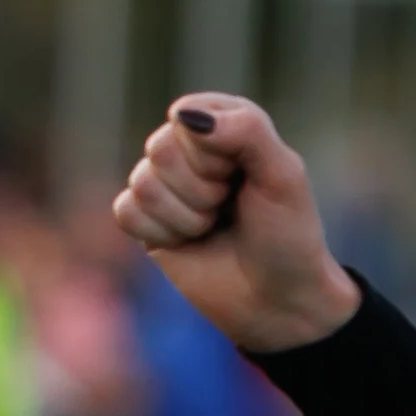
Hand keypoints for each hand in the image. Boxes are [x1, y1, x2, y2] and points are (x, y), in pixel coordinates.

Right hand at [112, 95, 362, 354]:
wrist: (279, 301)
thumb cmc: (289, 236)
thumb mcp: (285, 177)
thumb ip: (248, 130)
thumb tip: (183, 114)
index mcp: (224, 122)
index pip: (187, 117)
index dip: (215, 156)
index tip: (244, 178)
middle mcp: (188, 146)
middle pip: (160, 149)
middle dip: (203, 190)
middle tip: (230, 207)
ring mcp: (163, 182)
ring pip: (143, 183)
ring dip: (188, 217)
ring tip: (215, 227)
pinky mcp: (145, 218)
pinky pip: (127, 212)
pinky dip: (163, 234)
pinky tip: (190, 242)